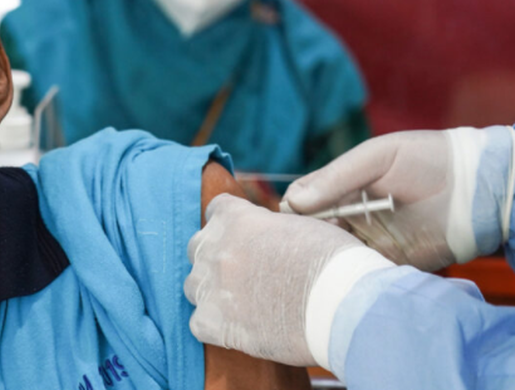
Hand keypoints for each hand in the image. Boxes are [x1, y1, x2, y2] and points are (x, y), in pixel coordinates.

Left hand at [184, 194, 364, 366]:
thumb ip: (269, 227)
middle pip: (198, 248)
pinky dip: (215, 327)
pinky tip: (239, 327)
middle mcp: (216, 247)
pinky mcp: (214, 321)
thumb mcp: (300, 225)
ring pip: (194, 286)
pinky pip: (198, 322)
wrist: (343, 303)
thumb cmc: (333, 262)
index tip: (244, 238)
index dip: (231, 224)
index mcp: (236, 217)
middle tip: (245, 274)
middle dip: (217, 258)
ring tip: (243, 304)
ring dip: (213, 292)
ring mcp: (212, 284)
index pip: (216, 210)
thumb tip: (269, 235)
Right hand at [282, 127, 514, 271]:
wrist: (476, 189)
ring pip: (329, 254)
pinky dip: (348, 274)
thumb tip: (292, 202)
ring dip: (325, 257)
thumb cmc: (426, 160)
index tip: (297, 217)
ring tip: (330, 255)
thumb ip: (335, 177)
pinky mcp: (385, 262)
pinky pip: (357, 272)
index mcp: (340, 186)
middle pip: (311, 231)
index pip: (301, 200)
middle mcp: (348, 214)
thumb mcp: (376, 158)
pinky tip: (346, 271)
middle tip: (313, 240)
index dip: (294, 210)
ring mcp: (365, 239)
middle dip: (306, 237)